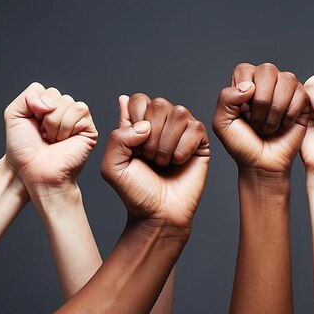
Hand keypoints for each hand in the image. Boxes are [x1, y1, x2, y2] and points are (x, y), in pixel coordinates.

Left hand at [4, 82, 97, 196]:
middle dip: (45, 116)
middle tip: (44, 134)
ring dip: (55, 123)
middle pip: (56, 94)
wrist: (35, 169)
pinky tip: (64, 139)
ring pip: (68, 102)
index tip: (33, 125)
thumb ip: (28, 95)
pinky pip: (80, 111)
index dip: (35, 106)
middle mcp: (63, 111)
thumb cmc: (24, 149)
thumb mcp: (14, 115)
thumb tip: (52, 102)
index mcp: (47, 106)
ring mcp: (77, 119)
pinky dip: (67, 127)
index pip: (44, 90)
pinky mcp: (89, 128)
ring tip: (54, 138)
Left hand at [101, 94, 209, 232]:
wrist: (159, 214)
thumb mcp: (113, 166)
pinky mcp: (200, 142)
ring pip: (179, 113)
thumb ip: (118, 138)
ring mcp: (183, 131)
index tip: (134, 147)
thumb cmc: (136, 192)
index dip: (136, 120)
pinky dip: (183, 149)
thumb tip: (144, 122)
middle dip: (152, 134)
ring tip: (164, 162)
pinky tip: (179, 162)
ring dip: (167, 143)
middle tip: (150, 158)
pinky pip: (196, 128)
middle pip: (159, 103)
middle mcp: (162, 123)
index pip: (139, 99)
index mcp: (139, 124)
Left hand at [212, 62, 307, 172]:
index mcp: (245, 81)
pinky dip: (290, 115)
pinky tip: (284, 125)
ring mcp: (286, 87)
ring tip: (270, 126)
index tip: (243, 114)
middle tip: (257, 123)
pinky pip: (300, 95)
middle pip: (267, 71)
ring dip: (275, 111)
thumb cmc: (243, 144)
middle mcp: (266, 79)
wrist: (263, 164)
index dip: (244, 94)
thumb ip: (225, 99)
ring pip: (286, 82)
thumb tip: (249, 86)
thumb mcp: (222, 123)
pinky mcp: (303, 99)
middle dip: (261, 103)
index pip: (244, 70)